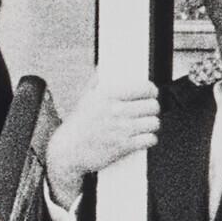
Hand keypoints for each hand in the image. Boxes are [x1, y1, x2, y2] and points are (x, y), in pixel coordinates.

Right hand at [46, 68, 161, 205]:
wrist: (67, 151)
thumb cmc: (75, 126)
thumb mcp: (83, 99)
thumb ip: (94, 82)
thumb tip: (100, 70)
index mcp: (108, 95)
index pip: (144, 88)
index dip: (152, 91)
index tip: (152, 93)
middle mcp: (116, 111)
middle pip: (152, 106)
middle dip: (153, 109)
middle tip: (149, 111)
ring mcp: (121, 129)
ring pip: (153, 123)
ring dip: (152, 125)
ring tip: (147, 125)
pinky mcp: (123, 146)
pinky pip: (149, 139)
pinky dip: (149, 139)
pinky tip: (145, 138)